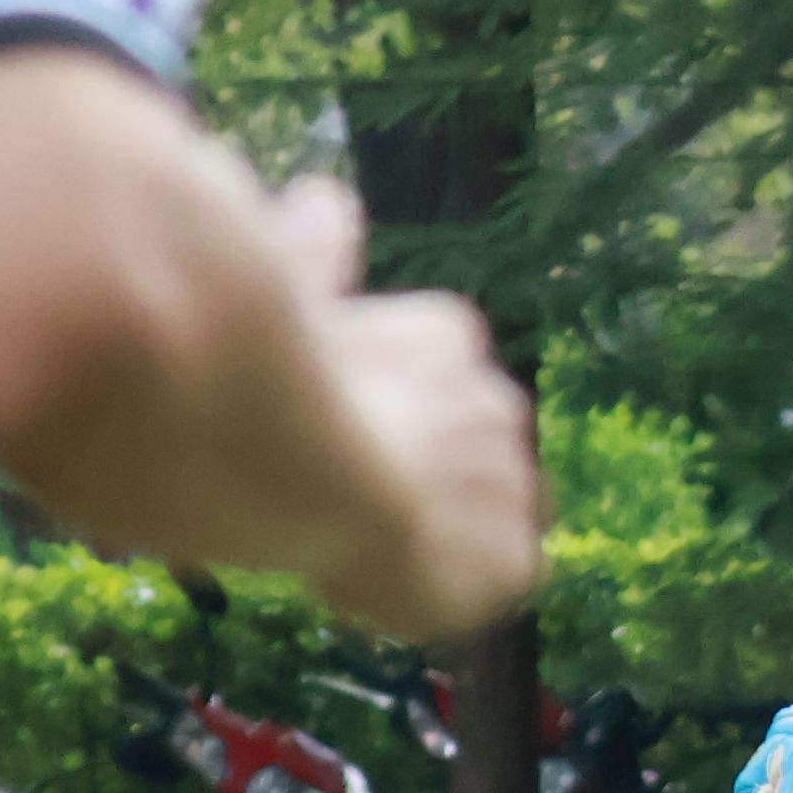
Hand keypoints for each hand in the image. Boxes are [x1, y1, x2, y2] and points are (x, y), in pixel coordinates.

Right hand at [273, 177, 544, 637]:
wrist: (306, 464)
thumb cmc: (277, 371)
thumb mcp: (284, 295)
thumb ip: (310, 256)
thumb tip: (323, 197)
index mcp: (446, 338)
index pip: (437, 375)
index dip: (388, 413)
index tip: (342, 433)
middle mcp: (499, 404)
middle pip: (471, 449)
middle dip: (424, 474)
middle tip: (353, 501)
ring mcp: (514, 485)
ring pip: (490, 516)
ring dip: (440, 534)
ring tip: (370, 549)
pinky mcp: (512, 563)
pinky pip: (490, 584)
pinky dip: (446, 595)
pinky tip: (390, 587)